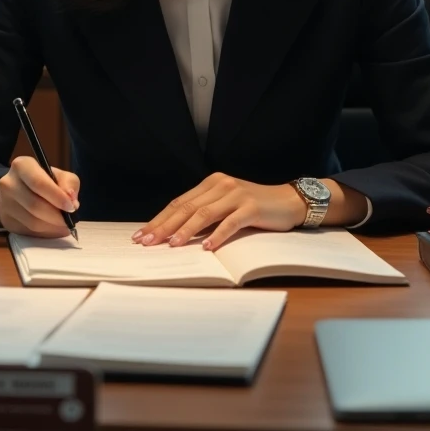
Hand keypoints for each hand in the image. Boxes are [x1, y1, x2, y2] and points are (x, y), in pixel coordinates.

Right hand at [0, 155, 79, 236]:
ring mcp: (4, 203)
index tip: (71, 207)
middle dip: (56, 216)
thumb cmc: (44, 180)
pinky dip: (44, 233)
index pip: (39, 183)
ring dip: (52, 227)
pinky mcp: (6, 221)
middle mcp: (8, 183)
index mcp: (22, 165)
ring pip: (31, 222)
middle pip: (34, 205)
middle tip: (69, 221)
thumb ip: (69, 183)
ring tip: (64, 226)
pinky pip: (28, 231)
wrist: (19, 189)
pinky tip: (53, 229)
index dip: (57, 197)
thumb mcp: (59, 175)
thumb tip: (72, 201)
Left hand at [131, 172, 306, 251]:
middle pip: (186, 207)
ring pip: (204, 214)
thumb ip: (205, 213)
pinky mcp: (251, 207)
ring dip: (185, 231)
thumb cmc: (254, 207)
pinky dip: (217, 235)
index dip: (159, 219)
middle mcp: (221, 185)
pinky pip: (229, 223)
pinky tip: (206, 247)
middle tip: (147, 241)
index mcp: (211, 183)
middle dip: (164, 226)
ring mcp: (236, 195)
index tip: (142, 234)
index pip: (179, 203)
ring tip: (171, 245)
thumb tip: (175, 234)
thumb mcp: (226, 205)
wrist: (287, 201)